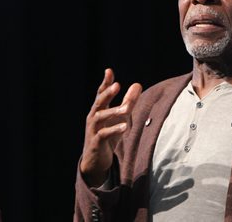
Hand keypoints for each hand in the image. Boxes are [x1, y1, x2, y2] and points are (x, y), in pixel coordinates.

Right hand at [80, 68, 141, 186]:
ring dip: (113, 111)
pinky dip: (114, 130)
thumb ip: (129, 101)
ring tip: (126, 109)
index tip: (108, 71)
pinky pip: (103, 134)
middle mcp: (94, 117)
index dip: (105, 83)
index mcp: (99, 109)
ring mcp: (93, 129)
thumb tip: (137, 84)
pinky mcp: (95, 142)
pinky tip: (125, 126)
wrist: (96, 160)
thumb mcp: (120, 117)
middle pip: (99, 102)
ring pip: (100, 117)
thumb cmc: (108, 135)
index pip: (101, 93)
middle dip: (107, 93)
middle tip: (117, 85)